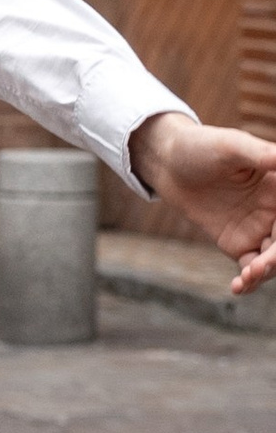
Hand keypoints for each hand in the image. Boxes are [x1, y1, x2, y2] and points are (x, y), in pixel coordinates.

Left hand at [130, 111, 275, 292]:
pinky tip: (238, 286)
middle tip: (258, 267)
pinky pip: (252, 268)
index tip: (275, 238)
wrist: (167, 163)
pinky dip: (250, 281)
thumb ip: (262, 155)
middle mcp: (275, 209)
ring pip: (273, 260)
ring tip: (246, 277)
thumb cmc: (200, 146)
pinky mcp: (238, 243)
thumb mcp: (232, 146)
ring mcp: (259, 228)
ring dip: (266, 272)